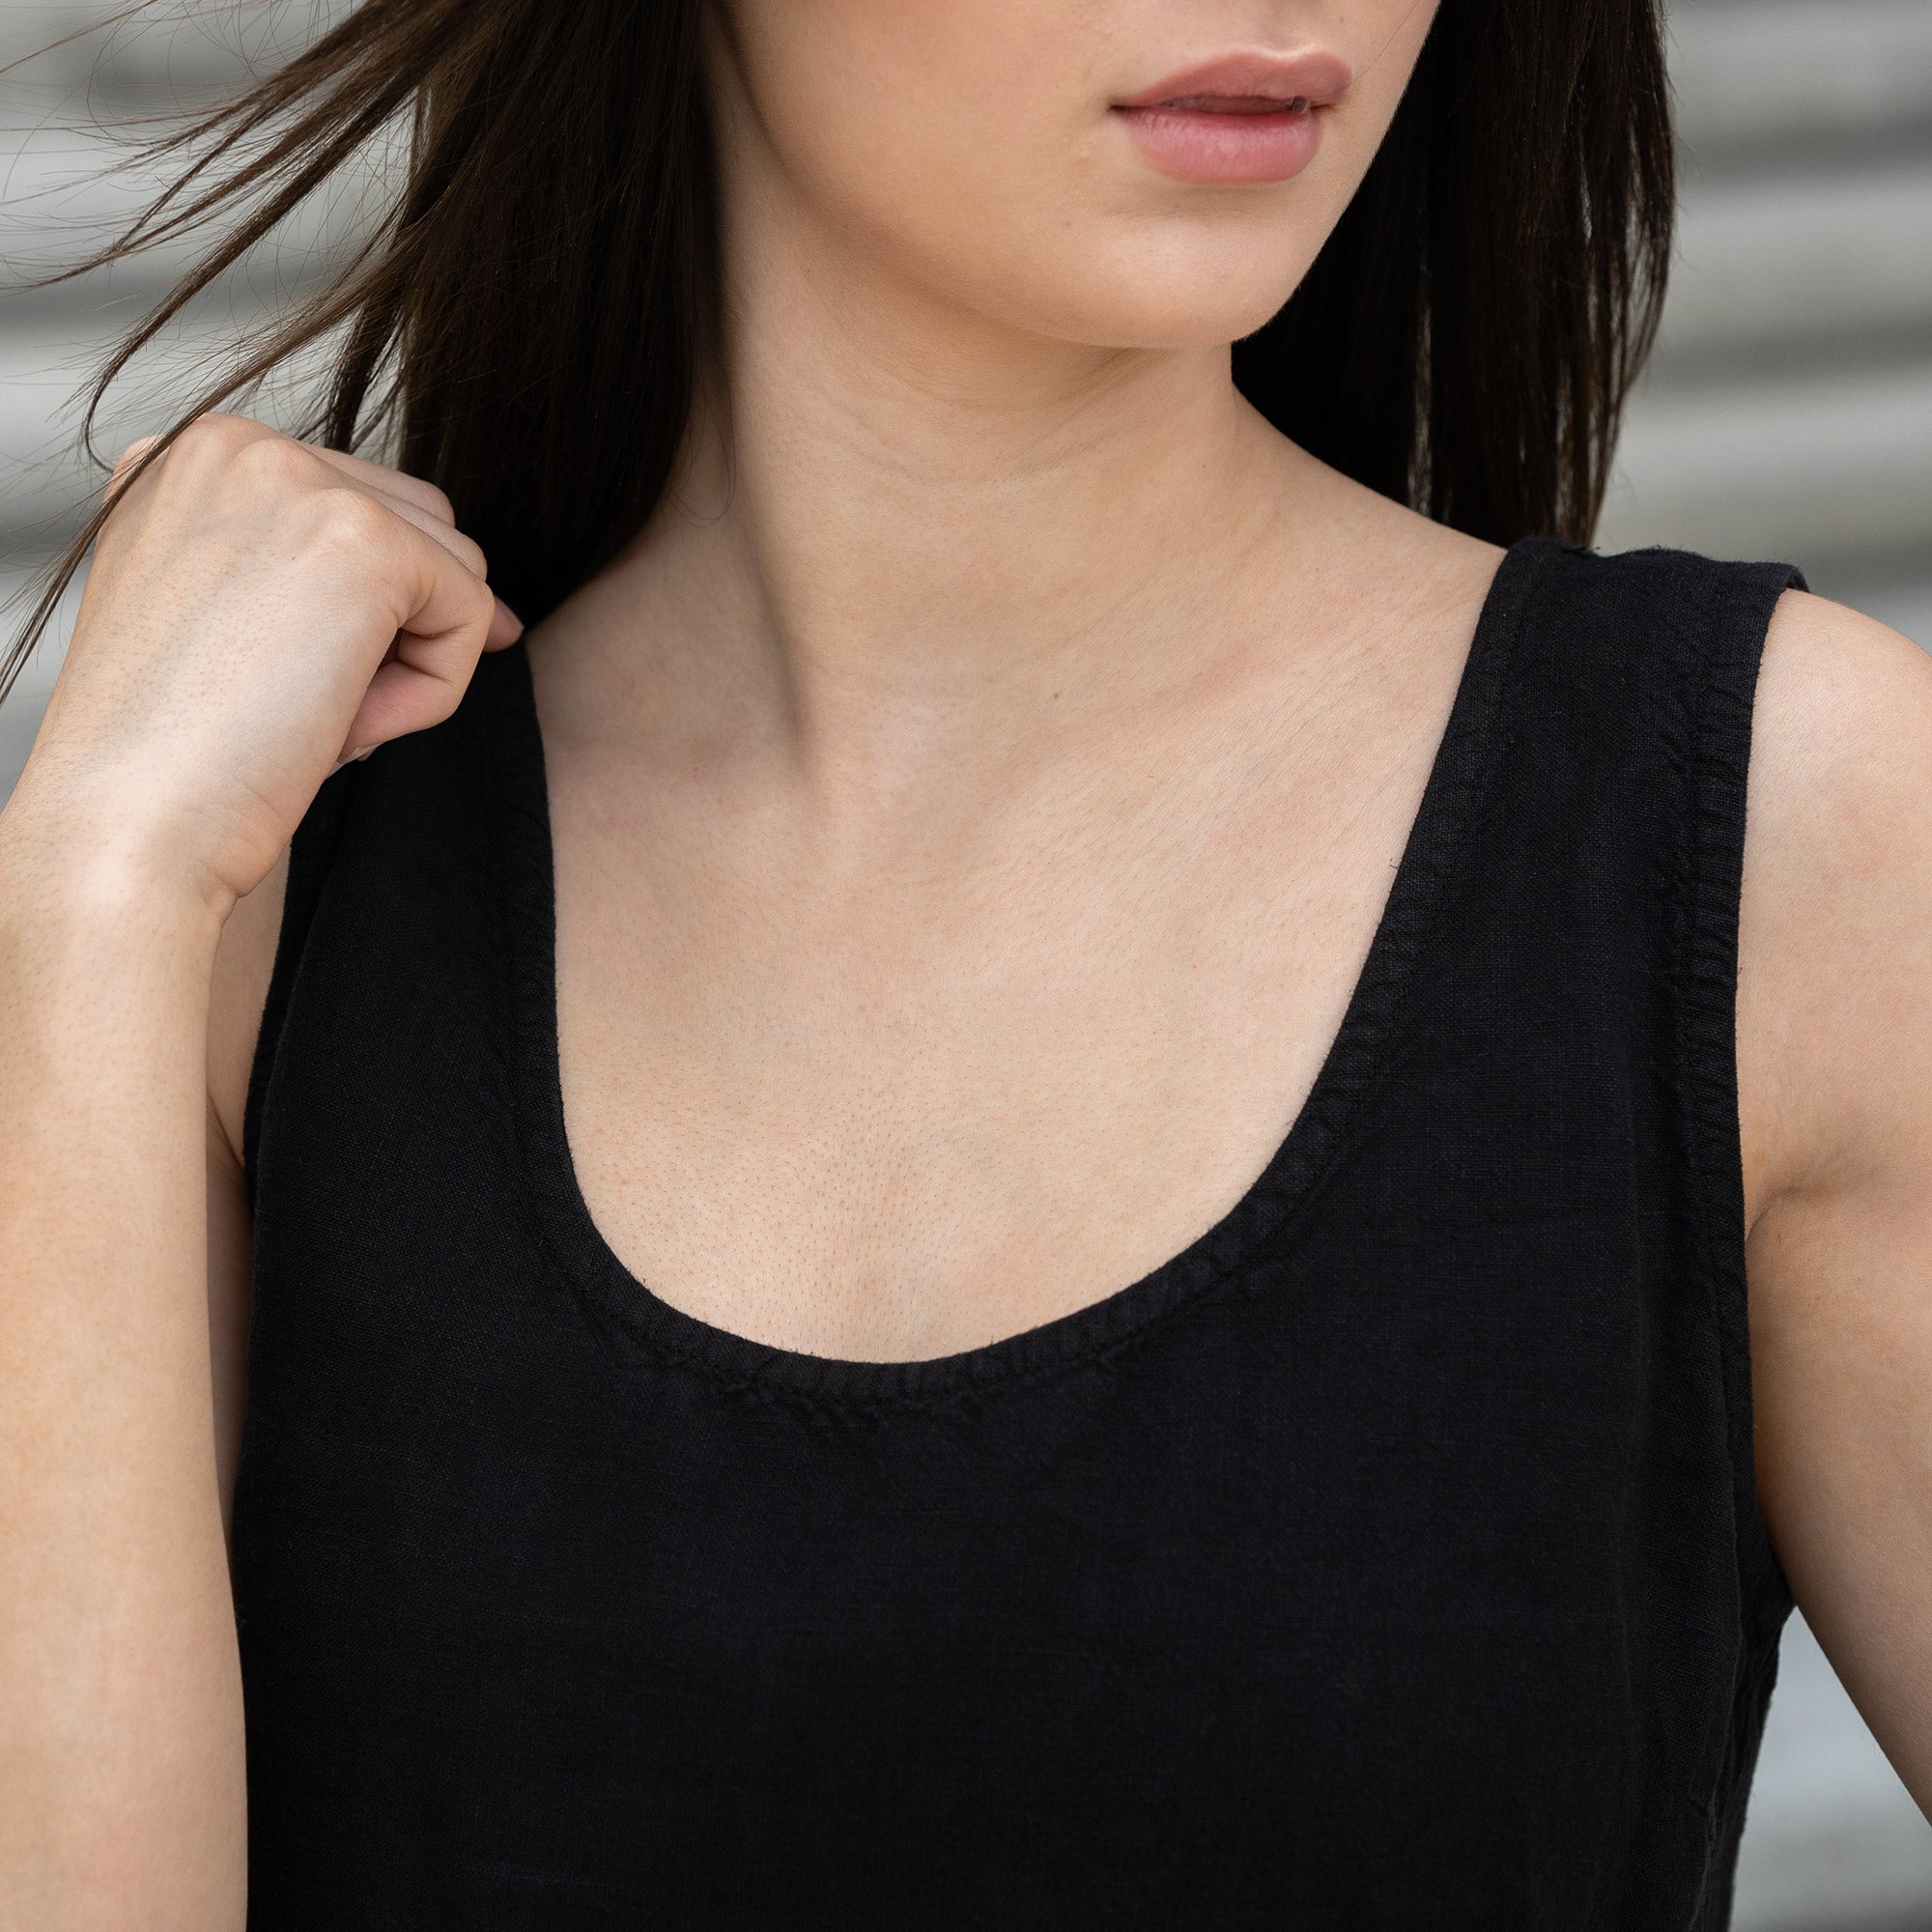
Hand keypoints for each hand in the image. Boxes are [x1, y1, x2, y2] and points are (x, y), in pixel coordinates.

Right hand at [11, 413, 520, 914]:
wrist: (130, 827)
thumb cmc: (183, 758)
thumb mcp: (244, 628)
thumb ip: (332, 580)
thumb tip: (499, 608)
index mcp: (190, 458)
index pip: (358, 507)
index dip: (361, 618)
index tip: (288, 685)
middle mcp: (235, 443)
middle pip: (421, 525)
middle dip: (393, 635)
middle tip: (293, 709)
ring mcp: (297, 479)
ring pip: (457, 569)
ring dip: (411, 666)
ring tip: (311, 716)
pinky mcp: (365, 540)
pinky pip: (473, 615)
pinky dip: (433, 693)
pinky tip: (341, 726)